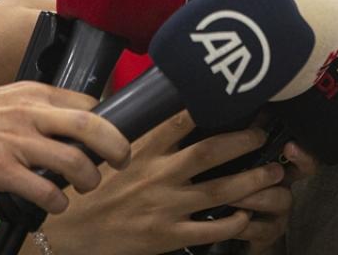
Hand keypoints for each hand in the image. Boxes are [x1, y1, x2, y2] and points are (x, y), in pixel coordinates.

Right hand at [0, 83, 129, 214]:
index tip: (109, 138)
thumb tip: (70, 127)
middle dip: (117, 146)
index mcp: (32, 93)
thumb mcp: (5, 98)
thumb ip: (37, 108)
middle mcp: (28, 113)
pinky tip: (56, 203)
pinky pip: (43, 190)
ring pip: (74, 160)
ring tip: (87, 185)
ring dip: (90, 178)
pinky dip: (58, 201)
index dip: (107, 122)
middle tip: (122, 160)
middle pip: (93, 126)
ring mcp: (14, 141)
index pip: (89, 103)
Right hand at [43, 113, 289, 253]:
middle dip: (244, 141)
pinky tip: (246, 215)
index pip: (183, 119)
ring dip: (252, 180)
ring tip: (274, 173)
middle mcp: (157, 176)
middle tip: (264, 135)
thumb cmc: (87, 192)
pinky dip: (233, 222)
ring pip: (220, 190)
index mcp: (142, 149)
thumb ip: (135, 132)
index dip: (214, 106)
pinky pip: (210, 229)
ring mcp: (164, 208)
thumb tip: (158, 103)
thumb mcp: (105, 152)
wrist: (63, 236)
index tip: (239, 100)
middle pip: (211, 151)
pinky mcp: (166, 237)